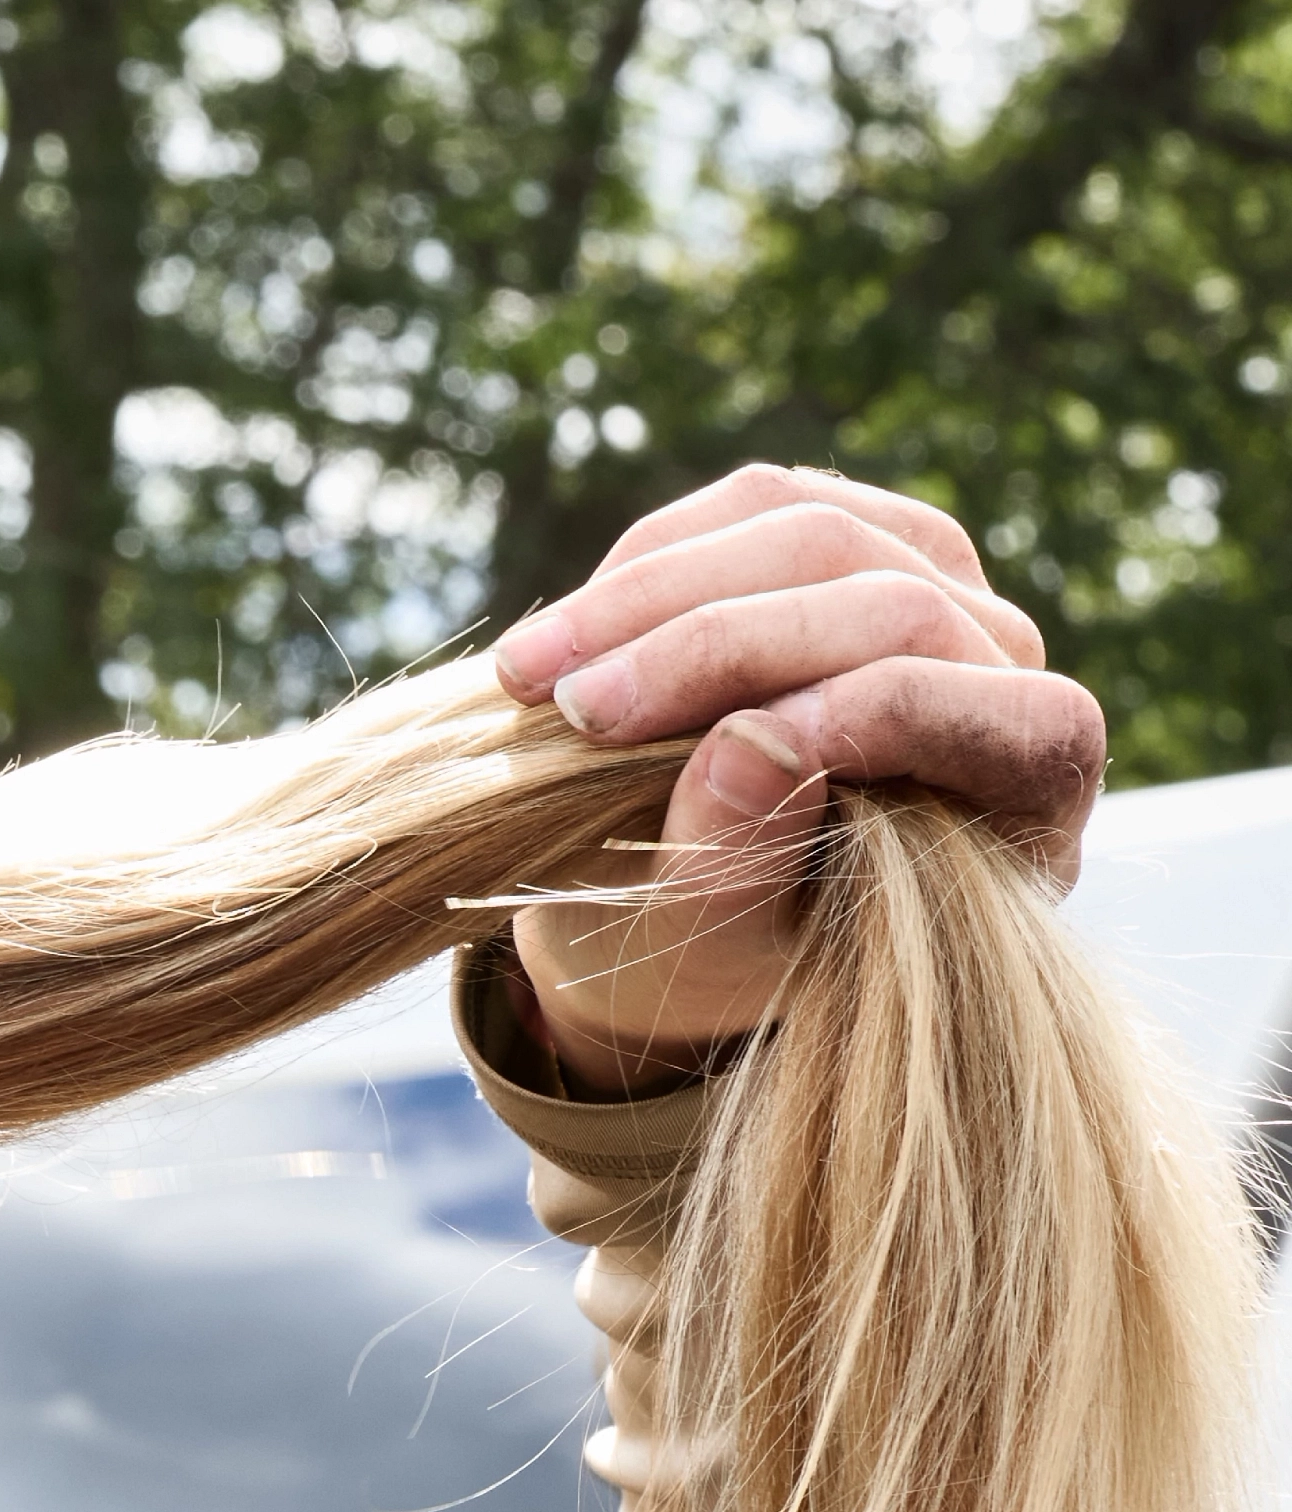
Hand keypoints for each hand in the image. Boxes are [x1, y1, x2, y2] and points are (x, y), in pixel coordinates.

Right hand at [488, 468, 1104, 1093]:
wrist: (683, 924)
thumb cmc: (721, 965)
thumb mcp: (718, 956)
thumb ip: (742, 868)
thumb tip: (744, 743)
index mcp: (1028, 788)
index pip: (972, 707)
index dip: (845, 711)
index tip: (685, 757)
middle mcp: (1006, 667)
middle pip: (884, 597)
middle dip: (709, 645)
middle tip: (568, 713)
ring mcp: (934, 584)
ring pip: (813, 526)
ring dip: (652, 591)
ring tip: (528, 672)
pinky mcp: (850, 536)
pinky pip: (756, 503)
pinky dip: (646, 564)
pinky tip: (562, 638)